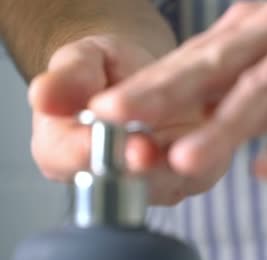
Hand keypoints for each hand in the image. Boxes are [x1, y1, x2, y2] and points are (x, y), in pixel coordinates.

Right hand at [29, 34, 230, 204]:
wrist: (147, 75)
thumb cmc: (107, 70)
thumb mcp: (83, 59)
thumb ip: (68, 77)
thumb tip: (44, 96)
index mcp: (64, 152)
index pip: (71, 160)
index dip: (89, 152)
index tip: (100, 141)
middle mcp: (108, 177)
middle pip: (123, 183)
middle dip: (138, 168)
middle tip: (145, 151)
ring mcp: (151, 184)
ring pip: (168, 184)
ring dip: (178, 167)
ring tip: (186, 144)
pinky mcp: (190, 178)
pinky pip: (203, 173)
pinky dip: (210, 156)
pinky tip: (213, 136)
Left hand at [89, 0, 266, 179]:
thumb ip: (250, 97)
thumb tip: (197, 135)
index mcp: (264, 26)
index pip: (199, 58)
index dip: (152, 86)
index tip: (106, 115)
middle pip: (219, 63)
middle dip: (165, 94)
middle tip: (118, 121)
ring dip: (226, 125)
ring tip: (189, 159)